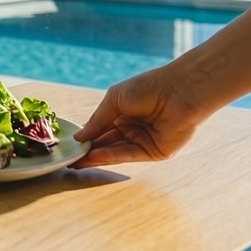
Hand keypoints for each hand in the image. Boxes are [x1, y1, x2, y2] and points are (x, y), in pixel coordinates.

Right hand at [71, 67, 211, 168]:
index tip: (70, 145)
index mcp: (123, 113)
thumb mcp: (114, 100)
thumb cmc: (148, 87)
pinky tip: (96, 157)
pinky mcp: (155, 151)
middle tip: (70, 160)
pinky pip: (130, 155)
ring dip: (97, 157)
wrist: (180, 90)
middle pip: (106, 143)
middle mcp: (133, 129)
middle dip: (89, 151)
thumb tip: (79, 136)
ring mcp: (143, 141)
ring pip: (116, 151)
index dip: (86, 137)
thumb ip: (97, 120)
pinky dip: (112, 157)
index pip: (101, 129)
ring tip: (77, 162)